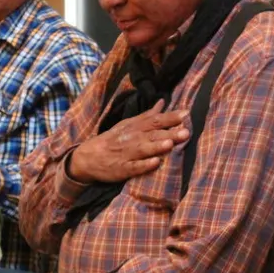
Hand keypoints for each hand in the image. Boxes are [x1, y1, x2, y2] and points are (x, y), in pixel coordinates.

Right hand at [69, 100, 189, 183]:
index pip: (154, 120)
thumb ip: (146, 116)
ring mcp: (126, 154)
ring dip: (157, 146)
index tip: (186, 114)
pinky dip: (144, 165)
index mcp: (134, 127)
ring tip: (170, 144)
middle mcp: (131, 139)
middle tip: (186, 131)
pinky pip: (134, 167)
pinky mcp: (121, 169)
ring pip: (143, 149)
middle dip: (169, 133)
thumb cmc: (112, 140)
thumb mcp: (127, 125)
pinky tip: (155, 163)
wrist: (87, 157)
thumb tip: (162, 102)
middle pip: (152, 134)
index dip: (170, 117)